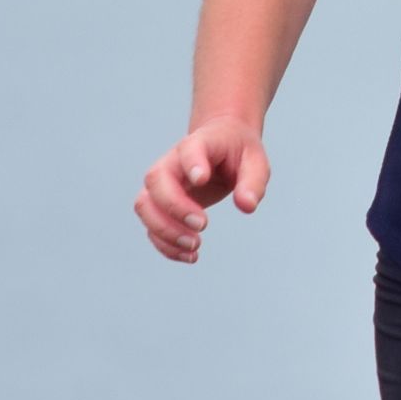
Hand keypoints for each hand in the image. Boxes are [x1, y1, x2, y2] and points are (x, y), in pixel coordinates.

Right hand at [133, 115, 271, 264]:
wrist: (223, 144)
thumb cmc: (238, 152)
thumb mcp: (255, 162)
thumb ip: (253, 182)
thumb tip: (246, 206)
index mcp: (199, 143)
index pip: (188, 149)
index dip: (192, 163)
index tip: (202, 179)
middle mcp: (173, 162)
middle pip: (156, 180)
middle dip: (175, 207)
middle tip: (203, 225)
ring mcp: (162, 184)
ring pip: (145, 205)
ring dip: (164, 230)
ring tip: (195, 247)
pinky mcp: (161, 205)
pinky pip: (151, 226)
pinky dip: (165, 244)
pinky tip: (190, 256)